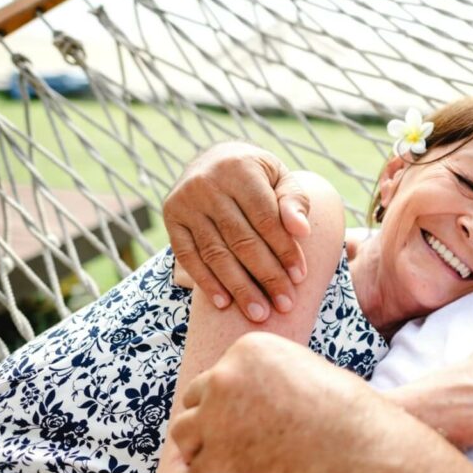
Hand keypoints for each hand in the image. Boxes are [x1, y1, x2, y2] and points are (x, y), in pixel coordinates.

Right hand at [164, 142, 311, 320]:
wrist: (215, 159)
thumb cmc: (258, 176)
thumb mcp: (280, 177)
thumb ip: (294, 201)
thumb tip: (302, 231)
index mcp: (239, 168)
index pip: (266, 219)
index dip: (284, 250)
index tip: (300, 278)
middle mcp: (207, 183)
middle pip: (242, 240)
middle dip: (266, 276)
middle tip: (284, 306)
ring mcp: (185, 201)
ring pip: (216, 253)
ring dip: (239, 287)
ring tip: (259, 313)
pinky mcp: (170, 217)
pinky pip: (188, 256)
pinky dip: (206, 282)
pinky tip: (224, 303)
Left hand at [169, 332, 379, 472]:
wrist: (352, 442)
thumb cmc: (341, 406)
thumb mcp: (303, 368)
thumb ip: (271, 372)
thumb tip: (251, 391)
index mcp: (247, 349)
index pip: (219, 371)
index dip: (226, 394)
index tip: (236, 412)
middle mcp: (225, 377)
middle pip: (195, 397)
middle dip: (205, 416)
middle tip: (216, 435)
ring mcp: (217, 419)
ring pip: (183, 433)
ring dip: (192, 447)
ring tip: (199, 461)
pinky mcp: (218, 459)